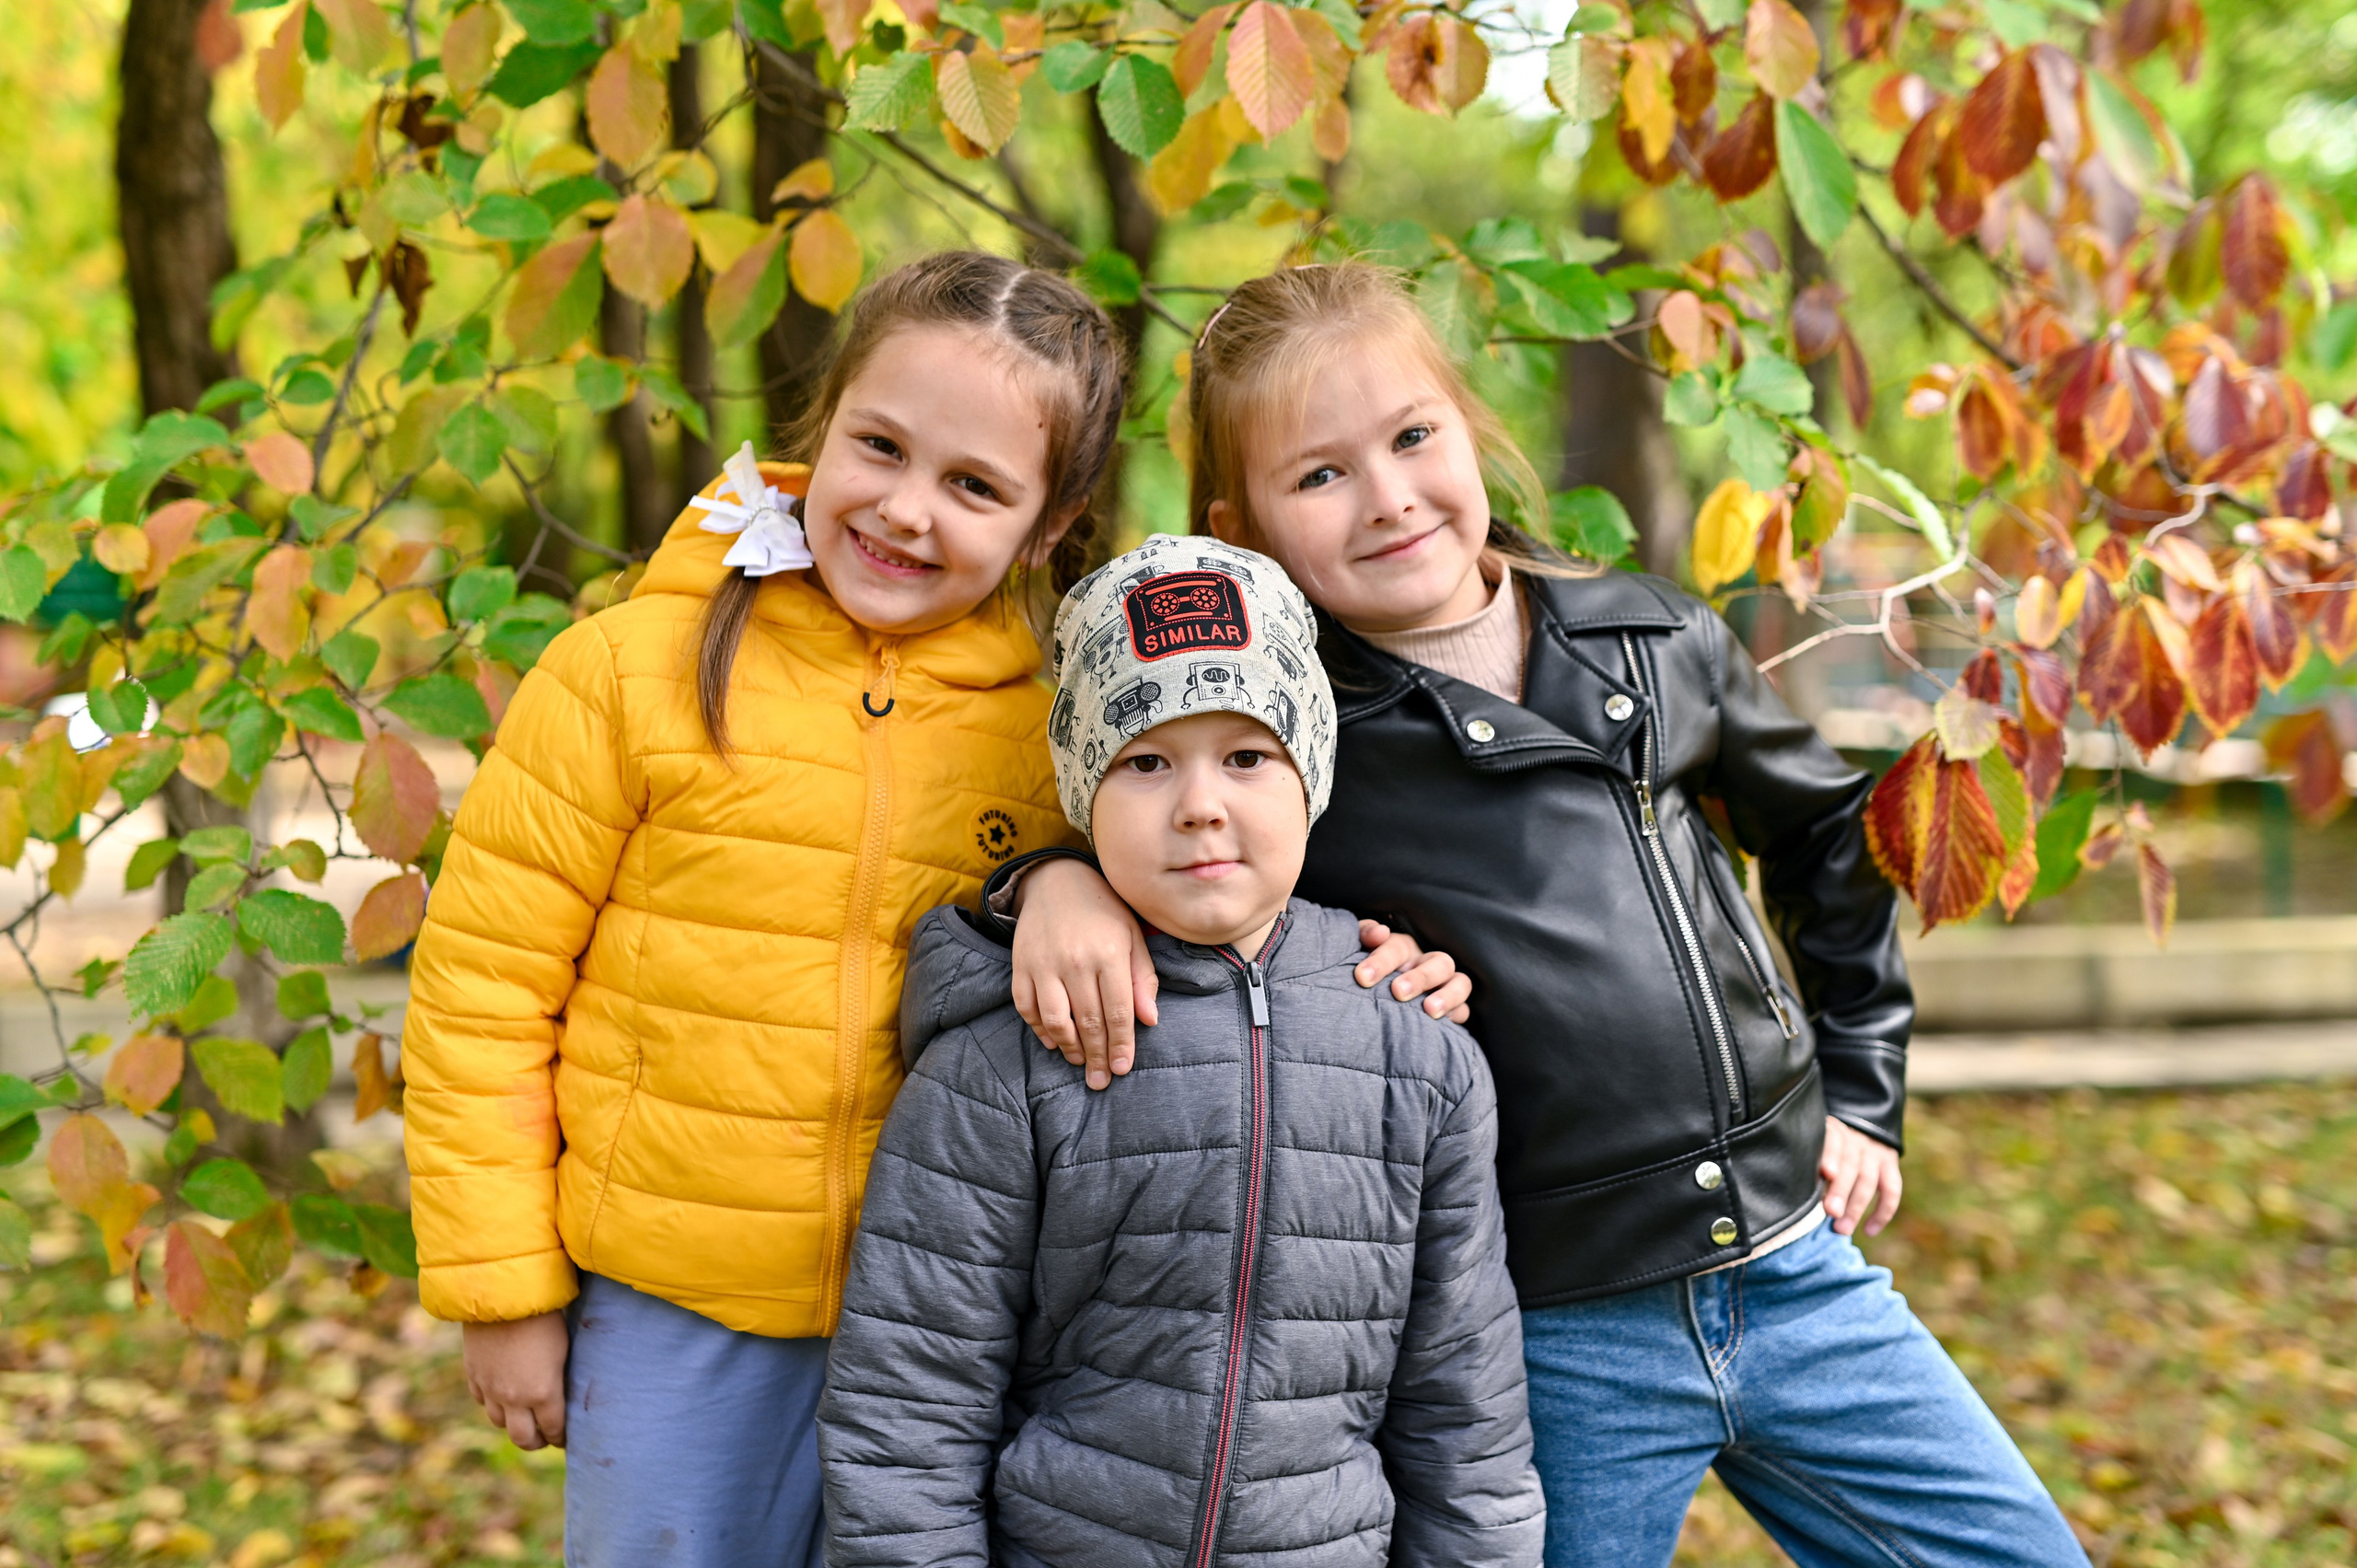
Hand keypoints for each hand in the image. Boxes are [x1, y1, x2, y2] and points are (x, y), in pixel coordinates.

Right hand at [463, 1311, 570, 1449]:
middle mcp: (514, 1397)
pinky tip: (502, 1397)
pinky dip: (493, 1403)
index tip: (565, 1438)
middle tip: (545, 1438)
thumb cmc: (544, 1317)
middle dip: (536, 1442)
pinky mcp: (473, 1375)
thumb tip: (561, 1397)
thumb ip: (558, 1380)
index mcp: (543, 1393)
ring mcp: (490, 1388)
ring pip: (499, 1423)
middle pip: (523, 1438)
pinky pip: (482, 1401)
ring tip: (523, 1419)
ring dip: (513, 1424)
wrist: (503, 1294)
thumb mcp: (562, 1350)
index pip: (554, 1428)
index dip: (561, 1437)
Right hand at [1010, 858, 1158, 1090]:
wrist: (1057, 880)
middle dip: (1097, 1056)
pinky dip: (1039, 1029)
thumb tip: (1150, 1020)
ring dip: (1069, 1047)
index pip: (1118, 1012)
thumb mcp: (1133, 936)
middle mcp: (1075, 960)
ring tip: (1079, 1061)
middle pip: (1089, 1022)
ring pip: (1056, 1020)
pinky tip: (1054, 1041)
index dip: (1121, 1045)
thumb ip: (1143, 978)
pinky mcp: (1021, 964)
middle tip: (1100, 1080)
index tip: (1122, 1069)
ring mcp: (1044, 963)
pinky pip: (1027, 1007)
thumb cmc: (1104, 910)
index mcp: (1109, 953)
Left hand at [1353, 921, 1472, 1023]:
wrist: (1378, 1008)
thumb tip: (1379, 933)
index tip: (1363, 977)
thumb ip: (1365, 935)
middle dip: (1420, 977)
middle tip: (1398, 992)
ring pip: (1460, 983)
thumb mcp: (1360, 951)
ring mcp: (1446, 986)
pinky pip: (1464, 1010)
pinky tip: (1443, 1023)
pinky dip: (1456, 1014)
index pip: (1398, 947)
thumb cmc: (1368, 976)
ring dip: (1447, 996)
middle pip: (1438, 962)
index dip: (1381, 960)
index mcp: (1404, 950)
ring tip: (1430, 1010)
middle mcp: (1429, 964)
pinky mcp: (1455, 1010)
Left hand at [1819, 1117, 1902, 1236]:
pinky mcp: (1890, 1165)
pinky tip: (1869, 1230)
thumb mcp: (1818, 1145)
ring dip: (1856, 1207)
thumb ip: (1813, 1165)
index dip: (1831, 1156)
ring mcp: (1875, 1152)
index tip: (1827, 1173)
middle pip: (1851, 1164)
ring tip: (1842, 1229)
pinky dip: (1882, 1212)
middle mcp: (1856, 1139)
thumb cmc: (1827, 1147)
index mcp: (1833, 1131)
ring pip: (1869, 1179)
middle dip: (1841, 1190)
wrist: (1861, 1129)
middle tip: (1831, 1212)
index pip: (1834, 1140)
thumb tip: (1803, 1198)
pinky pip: (1892, 1190)